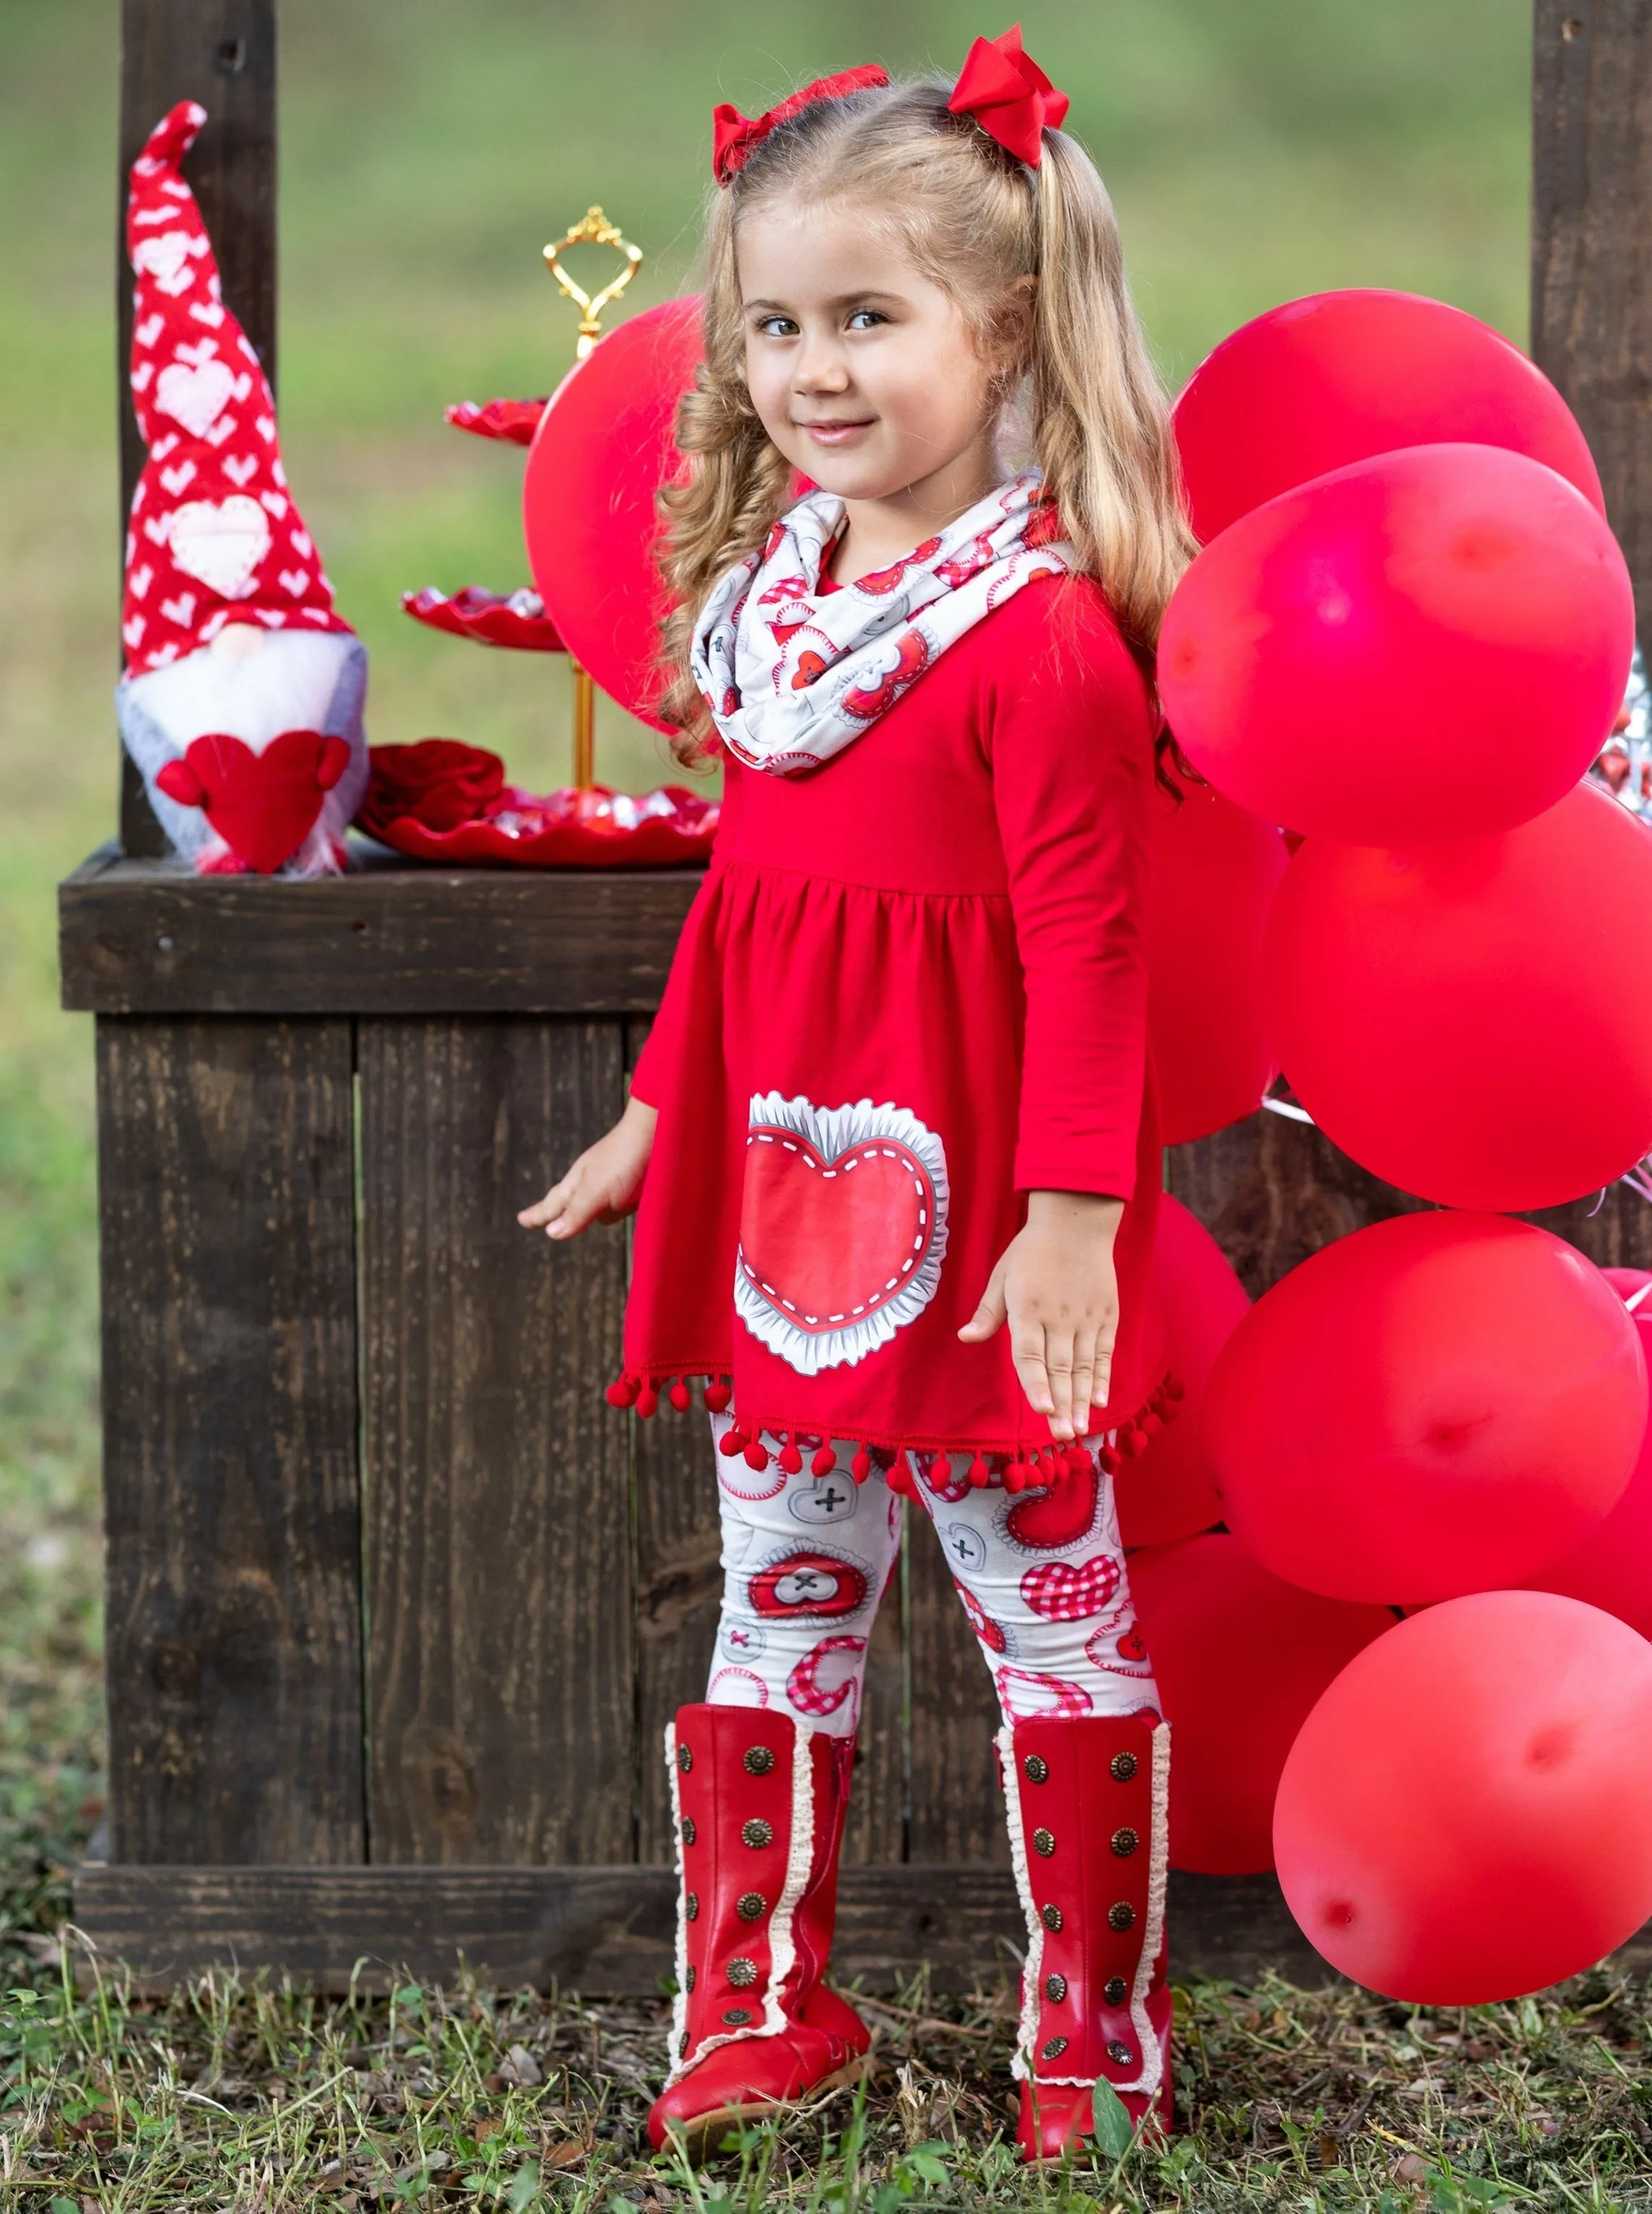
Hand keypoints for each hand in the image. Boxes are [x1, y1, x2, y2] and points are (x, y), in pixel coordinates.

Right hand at [517, 1095, 657, 1239]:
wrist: (663, 1132)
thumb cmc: (624, 1159)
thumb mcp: (595, 1190)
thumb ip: (576, 1213)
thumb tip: (551, 1233)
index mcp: (578, 1182)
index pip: (552, 1204)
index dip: (538, 1215)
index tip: (521, 1220)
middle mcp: (594, 1183)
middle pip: (575, 1207)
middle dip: (562, 1215)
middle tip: (549, 1223)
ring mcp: (617, 1184)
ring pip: (607, 1212)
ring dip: (612, 1212)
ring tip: (624, 1195)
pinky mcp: (638, 1187)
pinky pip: (628, 1205)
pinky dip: (633, 1205)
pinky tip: (641, 1198)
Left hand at [957, 1190, 1122, 1438]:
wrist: (1076, 1221)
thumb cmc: (1031, 1251)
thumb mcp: (1002, 1276)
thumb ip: (988, 1312)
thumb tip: (966, 1338)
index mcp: (1027, 1309)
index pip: (1030, 1355)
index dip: (1036, 1384)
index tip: (1043, 1410)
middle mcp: (1058, 1318)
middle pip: (1060, 1368)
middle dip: (1062, 1405)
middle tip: (1064, 1437)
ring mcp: (1085, 1318)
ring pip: (1084, 1366)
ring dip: (1082, 1400)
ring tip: (1081, 1429)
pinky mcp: (1106, 1315)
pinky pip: (1104, 1352)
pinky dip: (1103, 1377)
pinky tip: (1101, 1401)